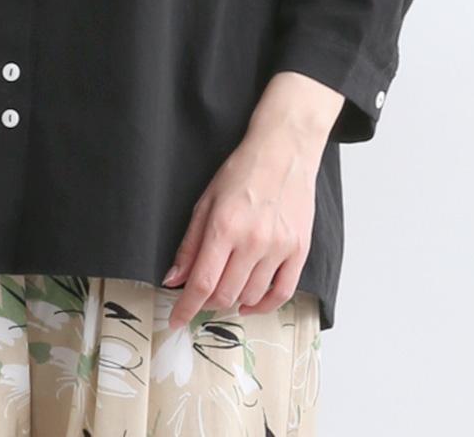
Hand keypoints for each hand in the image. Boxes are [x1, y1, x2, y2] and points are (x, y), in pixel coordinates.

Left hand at [161, 126, 319, 328]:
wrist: (283, 152)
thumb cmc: (242, 171)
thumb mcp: (205, 201)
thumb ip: (190, 244)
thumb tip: (174, 279)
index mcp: (224, 226)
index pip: (202, 282)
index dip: (186, 307)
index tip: (176, 320)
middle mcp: (253, 241)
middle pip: (225, 295)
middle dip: (206, 304)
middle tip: (199, 298)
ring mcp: (279, 248)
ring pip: (251, 297)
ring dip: (232, 302)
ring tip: (224, 290)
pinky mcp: (299, 251)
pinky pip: (282, 293)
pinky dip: (263, 306)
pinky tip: (250, 303)